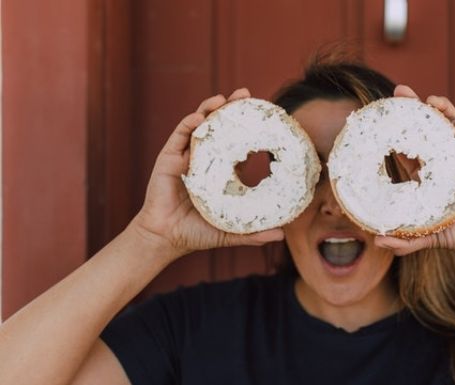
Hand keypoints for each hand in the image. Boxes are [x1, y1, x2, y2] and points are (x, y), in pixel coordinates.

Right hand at [130, 89, 283, 259]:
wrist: (166, 238)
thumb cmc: (196, 233)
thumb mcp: (230, 232)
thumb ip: (254, 234)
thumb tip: (282, 235)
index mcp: (220, 172)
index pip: (237, 143)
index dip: (248, 129)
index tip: (264, 115)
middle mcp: (204, 158)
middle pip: (219, 127)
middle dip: (231, 108)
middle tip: (245, 94)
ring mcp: (186, 156)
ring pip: (199, 126)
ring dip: (210, 109)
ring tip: (223, 99)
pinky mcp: (169, 158)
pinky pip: (179, 136)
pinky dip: (189, 123)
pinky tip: (201, 117)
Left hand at [374, 85, 454, 267]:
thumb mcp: (425, 235)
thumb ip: (404, 239)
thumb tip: (376, 241)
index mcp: (427, 172)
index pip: (408, 144)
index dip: (396, 129)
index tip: (382, 115)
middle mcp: (443, 158)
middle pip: (427, 125)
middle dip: (414, 107)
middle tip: (399, 92)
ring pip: (451, 122)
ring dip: (441, 108)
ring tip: (429, 101)